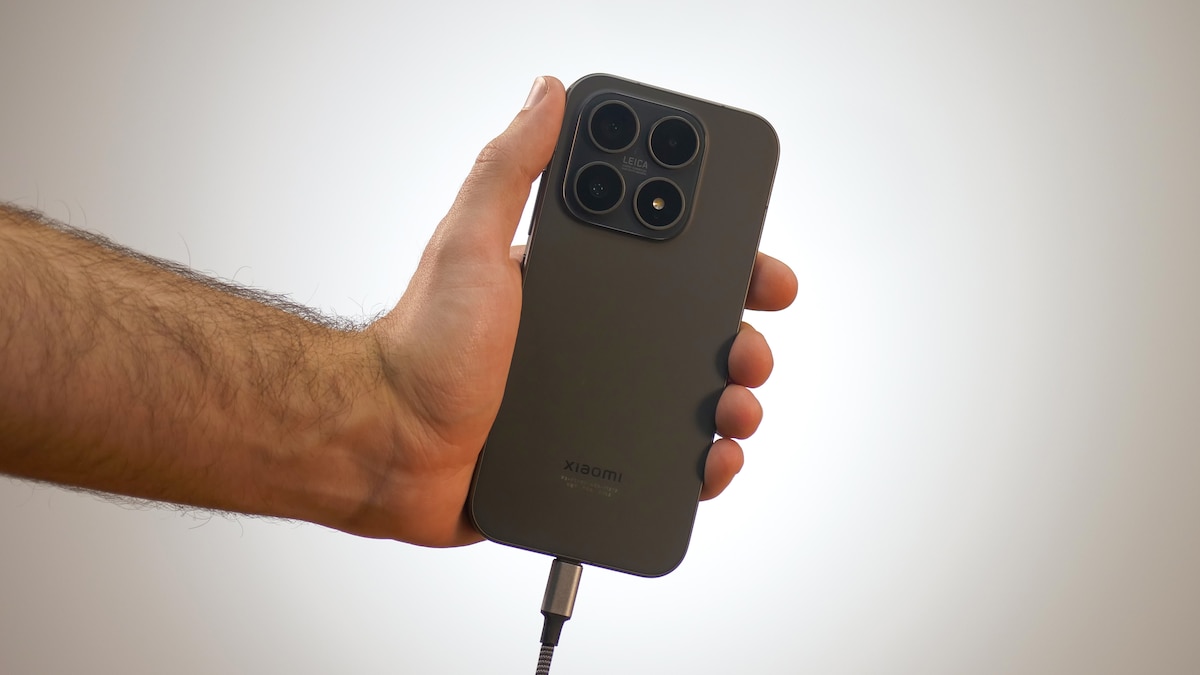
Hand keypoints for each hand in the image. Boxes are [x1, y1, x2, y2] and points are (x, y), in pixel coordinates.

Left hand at [350, 77, 796, 546]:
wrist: (385, 447)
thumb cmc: (420, 345)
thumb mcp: (469, 244)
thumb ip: (510, 169)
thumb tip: (546, 94)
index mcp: (574, 287)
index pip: (665, 262)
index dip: (722, 263)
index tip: (757, 269)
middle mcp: (590, 341)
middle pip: (692, 333)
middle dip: (740, 337)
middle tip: (750, 349)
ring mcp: (593, 401)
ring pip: (689, 398)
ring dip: (733, 400)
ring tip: (737, 409)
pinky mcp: (588, 456)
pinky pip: (662, 460)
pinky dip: (701, 462)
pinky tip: (712, 461)